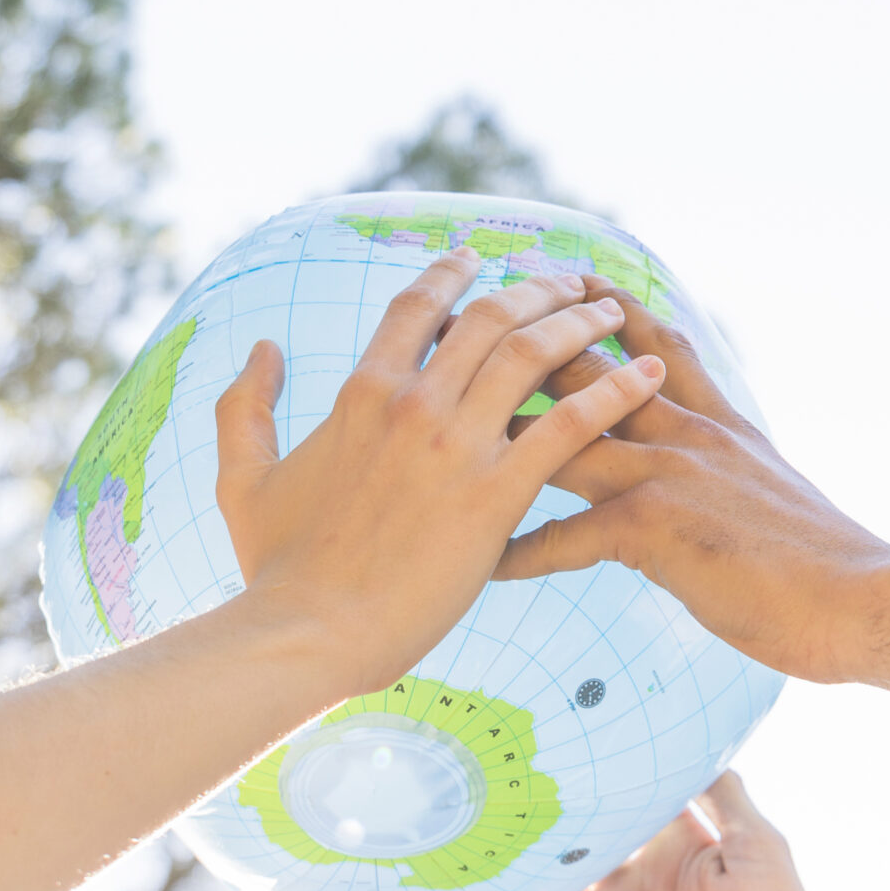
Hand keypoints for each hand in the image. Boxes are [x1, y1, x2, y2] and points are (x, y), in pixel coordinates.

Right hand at [216, 250, 663, 696]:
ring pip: (534, 354)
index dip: (450, 274)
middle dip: (535, 288)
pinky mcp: (498, 493)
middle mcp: (413, 403)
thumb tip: (262, 350)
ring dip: (579, 322)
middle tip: (568, 280)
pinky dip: (614, 390)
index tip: (477, 258)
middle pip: (489, 316)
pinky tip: (647, 373)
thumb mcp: (242, 479)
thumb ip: (245, 406)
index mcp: (360, 392)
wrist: (308, 632)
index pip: (416, 308)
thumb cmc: (275, 568)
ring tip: (610, 311)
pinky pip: (571, 424)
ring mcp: (457, 444)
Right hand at [460, 772, 835, 890]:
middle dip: (545, 806)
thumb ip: (726, 800)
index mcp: (678, 851)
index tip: (567, 727)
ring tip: (460, 813)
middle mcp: (635, 881)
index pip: (631, 800)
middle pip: (579, 836)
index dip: (604, 769)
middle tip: (497, 759)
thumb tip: (698, 744)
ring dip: (510, 856)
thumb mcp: (762, 852)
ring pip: (545, 880)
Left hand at [492, 282, 889, 682]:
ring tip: (437, 438)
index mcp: (717, 419)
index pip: (654, 343)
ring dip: (500, 436)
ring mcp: (668, 472)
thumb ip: (726, 460)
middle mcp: (686, 430)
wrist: (861, 599)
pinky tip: (482, 566)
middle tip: (463, 335)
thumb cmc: (821, 561)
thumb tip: (705, 459)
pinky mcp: (656, 528)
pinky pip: (565, 536)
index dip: (608, 307)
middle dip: (523, 351)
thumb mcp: (770, 485)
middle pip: (588, 371)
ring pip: (563, 434)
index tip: (565, 277)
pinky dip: (520, 551)